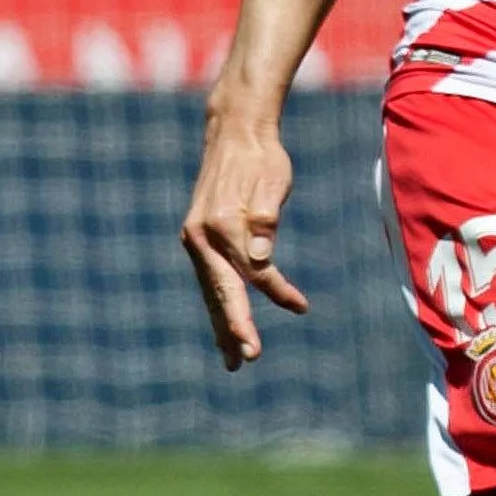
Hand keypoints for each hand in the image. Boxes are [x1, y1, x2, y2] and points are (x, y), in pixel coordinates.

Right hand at [181, 115, 308, 369]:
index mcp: (218, 224)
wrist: (234, 133)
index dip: (275, 290)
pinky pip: (211, 282)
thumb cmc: (261, 158)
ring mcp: (195, 240)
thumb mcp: (271, 182)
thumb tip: (259, 259)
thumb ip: (265, 220)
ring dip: (223, 327)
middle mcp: (199, 236)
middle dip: (235, 328)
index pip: (249, 270)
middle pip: (220, 291)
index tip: (300, 305)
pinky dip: (219, 307)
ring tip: (234, 362)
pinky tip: (226, 329)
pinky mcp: (199, 240)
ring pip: (211, 292)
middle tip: (248, 360)